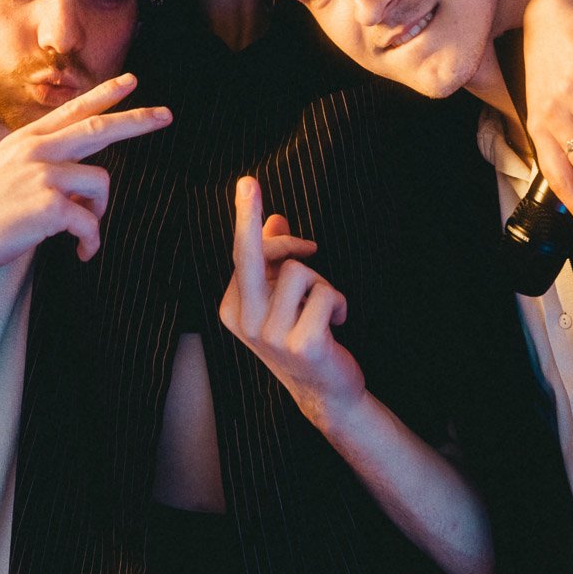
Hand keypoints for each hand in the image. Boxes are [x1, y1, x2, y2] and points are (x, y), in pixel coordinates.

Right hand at [0, 74, 171, 271]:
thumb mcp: (3, 173)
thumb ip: (40, 170)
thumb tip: (76, 190)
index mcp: (26, 141)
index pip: (73, 110)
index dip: (105, 94)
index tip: (131, 81)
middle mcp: (37, 150)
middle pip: (99, 127)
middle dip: (137, 120)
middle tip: (166, 115)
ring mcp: (43, 174)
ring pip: (100, 182)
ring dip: (100, 211)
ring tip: (83, 233)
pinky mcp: (48, 204)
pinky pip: (90, 222)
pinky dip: (91, 241)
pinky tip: (82, 252)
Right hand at [219, 176, 365, 424]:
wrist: (325, 392)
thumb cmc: (304, 337)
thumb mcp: (284, 300)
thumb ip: (275, 261)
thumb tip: (275, 218)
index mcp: (233, 309)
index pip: (244, 254)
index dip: (264, 229)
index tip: (249, 184)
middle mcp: (245, 323)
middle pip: (248, 256)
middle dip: (247, 216)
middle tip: (247, 180)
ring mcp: (272, 337)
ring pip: (300, 271)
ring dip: (321, 284)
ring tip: (323, 309)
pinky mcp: (304, 345)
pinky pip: (326, 295)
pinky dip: (339, 303)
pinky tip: (337, 324)